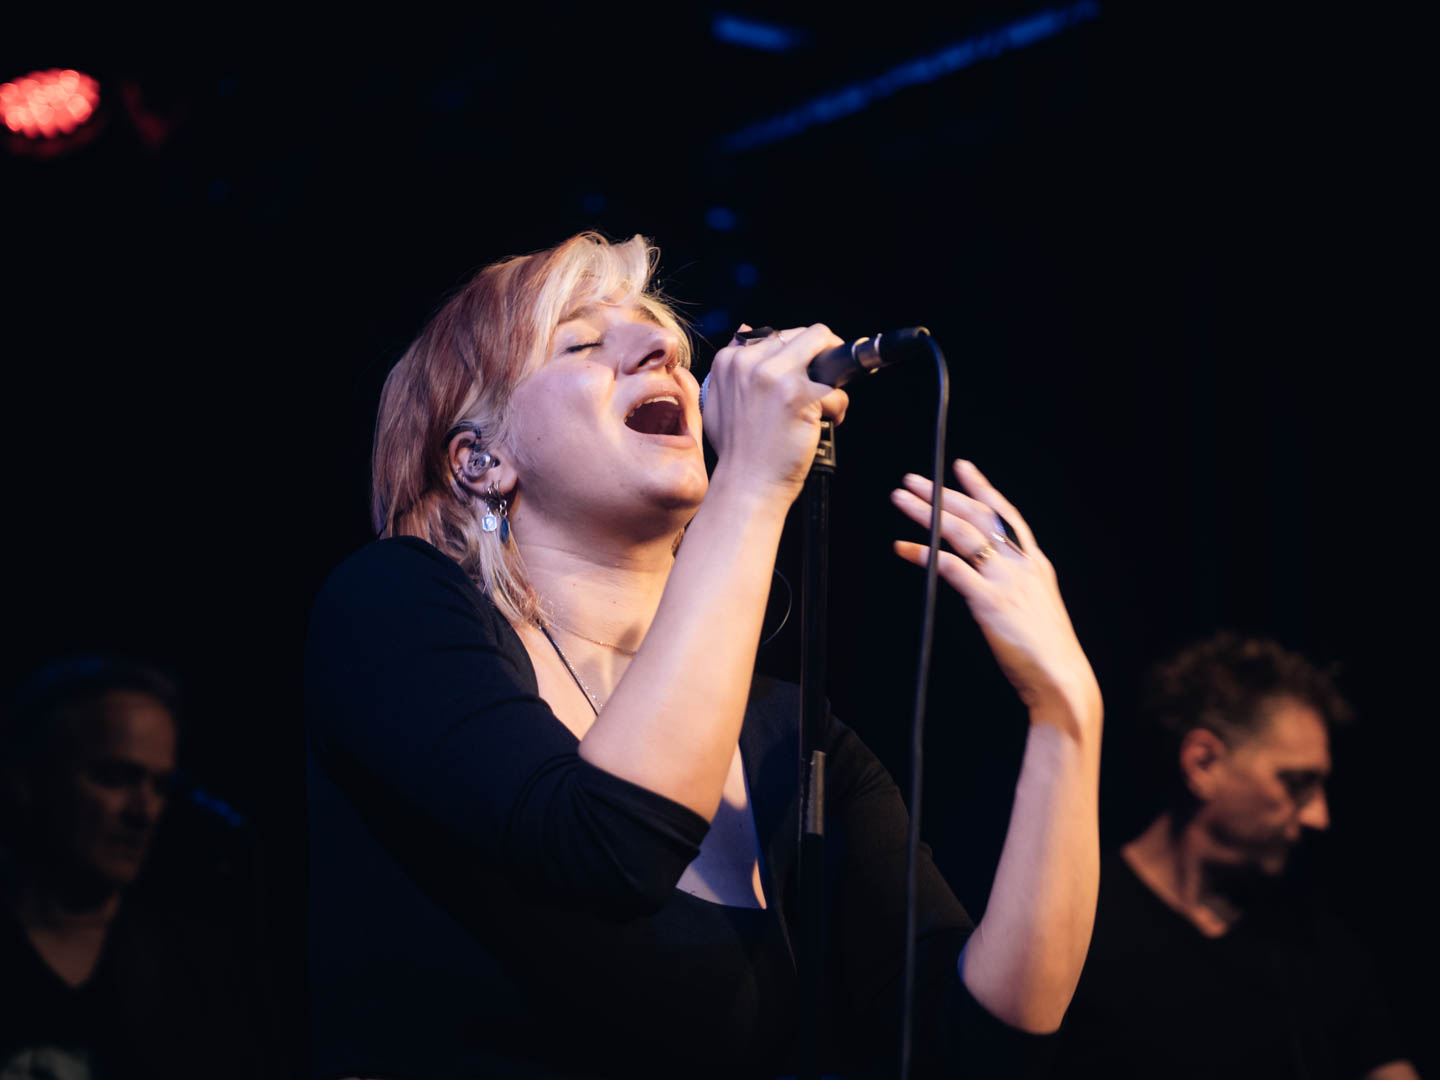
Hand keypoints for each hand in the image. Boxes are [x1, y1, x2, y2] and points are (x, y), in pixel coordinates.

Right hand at [702, 323, 849, 502]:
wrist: (745, 485)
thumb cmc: (738, 450)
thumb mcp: (720, 401)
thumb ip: (736, 367)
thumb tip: (747, 328)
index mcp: (730, 359)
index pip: (778, 334)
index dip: (800, 353)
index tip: (808, 371)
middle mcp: (749, 362)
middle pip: (809, 334)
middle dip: (825, 357)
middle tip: (826, 384)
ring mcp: (775, 376)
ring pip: (829, 351)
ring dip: (834, 381)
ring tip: (824, 408)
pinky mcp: (800, 396)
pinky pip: (837, 391)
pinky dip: (838, 410)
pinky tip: (824, 425)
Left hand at [891, 460, 1099, 728]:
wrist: (1062, 681)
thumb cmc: (1045, 652)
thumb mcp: (1036, 607)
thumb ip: (1013, 586)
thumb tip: (984, 577)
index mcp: (1035, 564)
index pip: (1006, 514)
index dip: (982, 488)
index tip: (962, 467)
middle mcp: (1022, 565)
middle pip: (977, 516)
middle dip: (943, 494)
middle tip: (913, 480)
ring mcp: (1006, 581)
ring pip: (961, 533)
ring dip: (927, 513)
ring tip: (901, 500)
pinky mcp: (989, 602)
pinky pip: (950, 568)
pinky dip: (924, 554)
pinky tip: (904, 548)